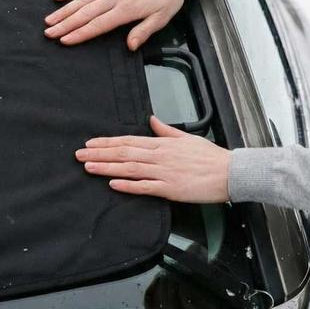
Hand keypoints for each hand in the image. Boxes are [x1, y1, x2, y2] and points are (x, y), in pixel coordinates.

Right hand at [45, 0, 195, 51]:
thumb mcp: (162, 17)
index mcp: (127, 8)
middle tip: (48, 33)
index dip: (80, 33)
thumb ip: (144, 31)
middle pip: (85, 12)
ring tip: (49, 20)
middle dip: (65, 24)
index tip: (64, 40)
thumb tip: (130, 46)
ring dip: (64, 10)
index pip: (98, 24)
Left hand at [75, 114, 230, 202]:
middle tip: (79, 155)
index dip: (108, 142)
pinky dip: (128, 185)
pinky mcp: (171, 188)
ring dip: (107, 167)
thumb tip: (151, 119)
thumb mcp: (187, 138)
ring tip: (88, 167)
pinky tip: (113, 184)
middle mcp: (160, 156)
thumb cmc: (211, 156)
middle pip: (124, 152)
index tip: (91, 144)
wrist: (230, 172)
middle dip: (100, 154)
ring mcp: (164, 172)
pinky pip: (145, 187)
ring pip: (130, 168)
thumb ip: (166, 130)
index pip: (129, 140)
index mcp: (163, 144)